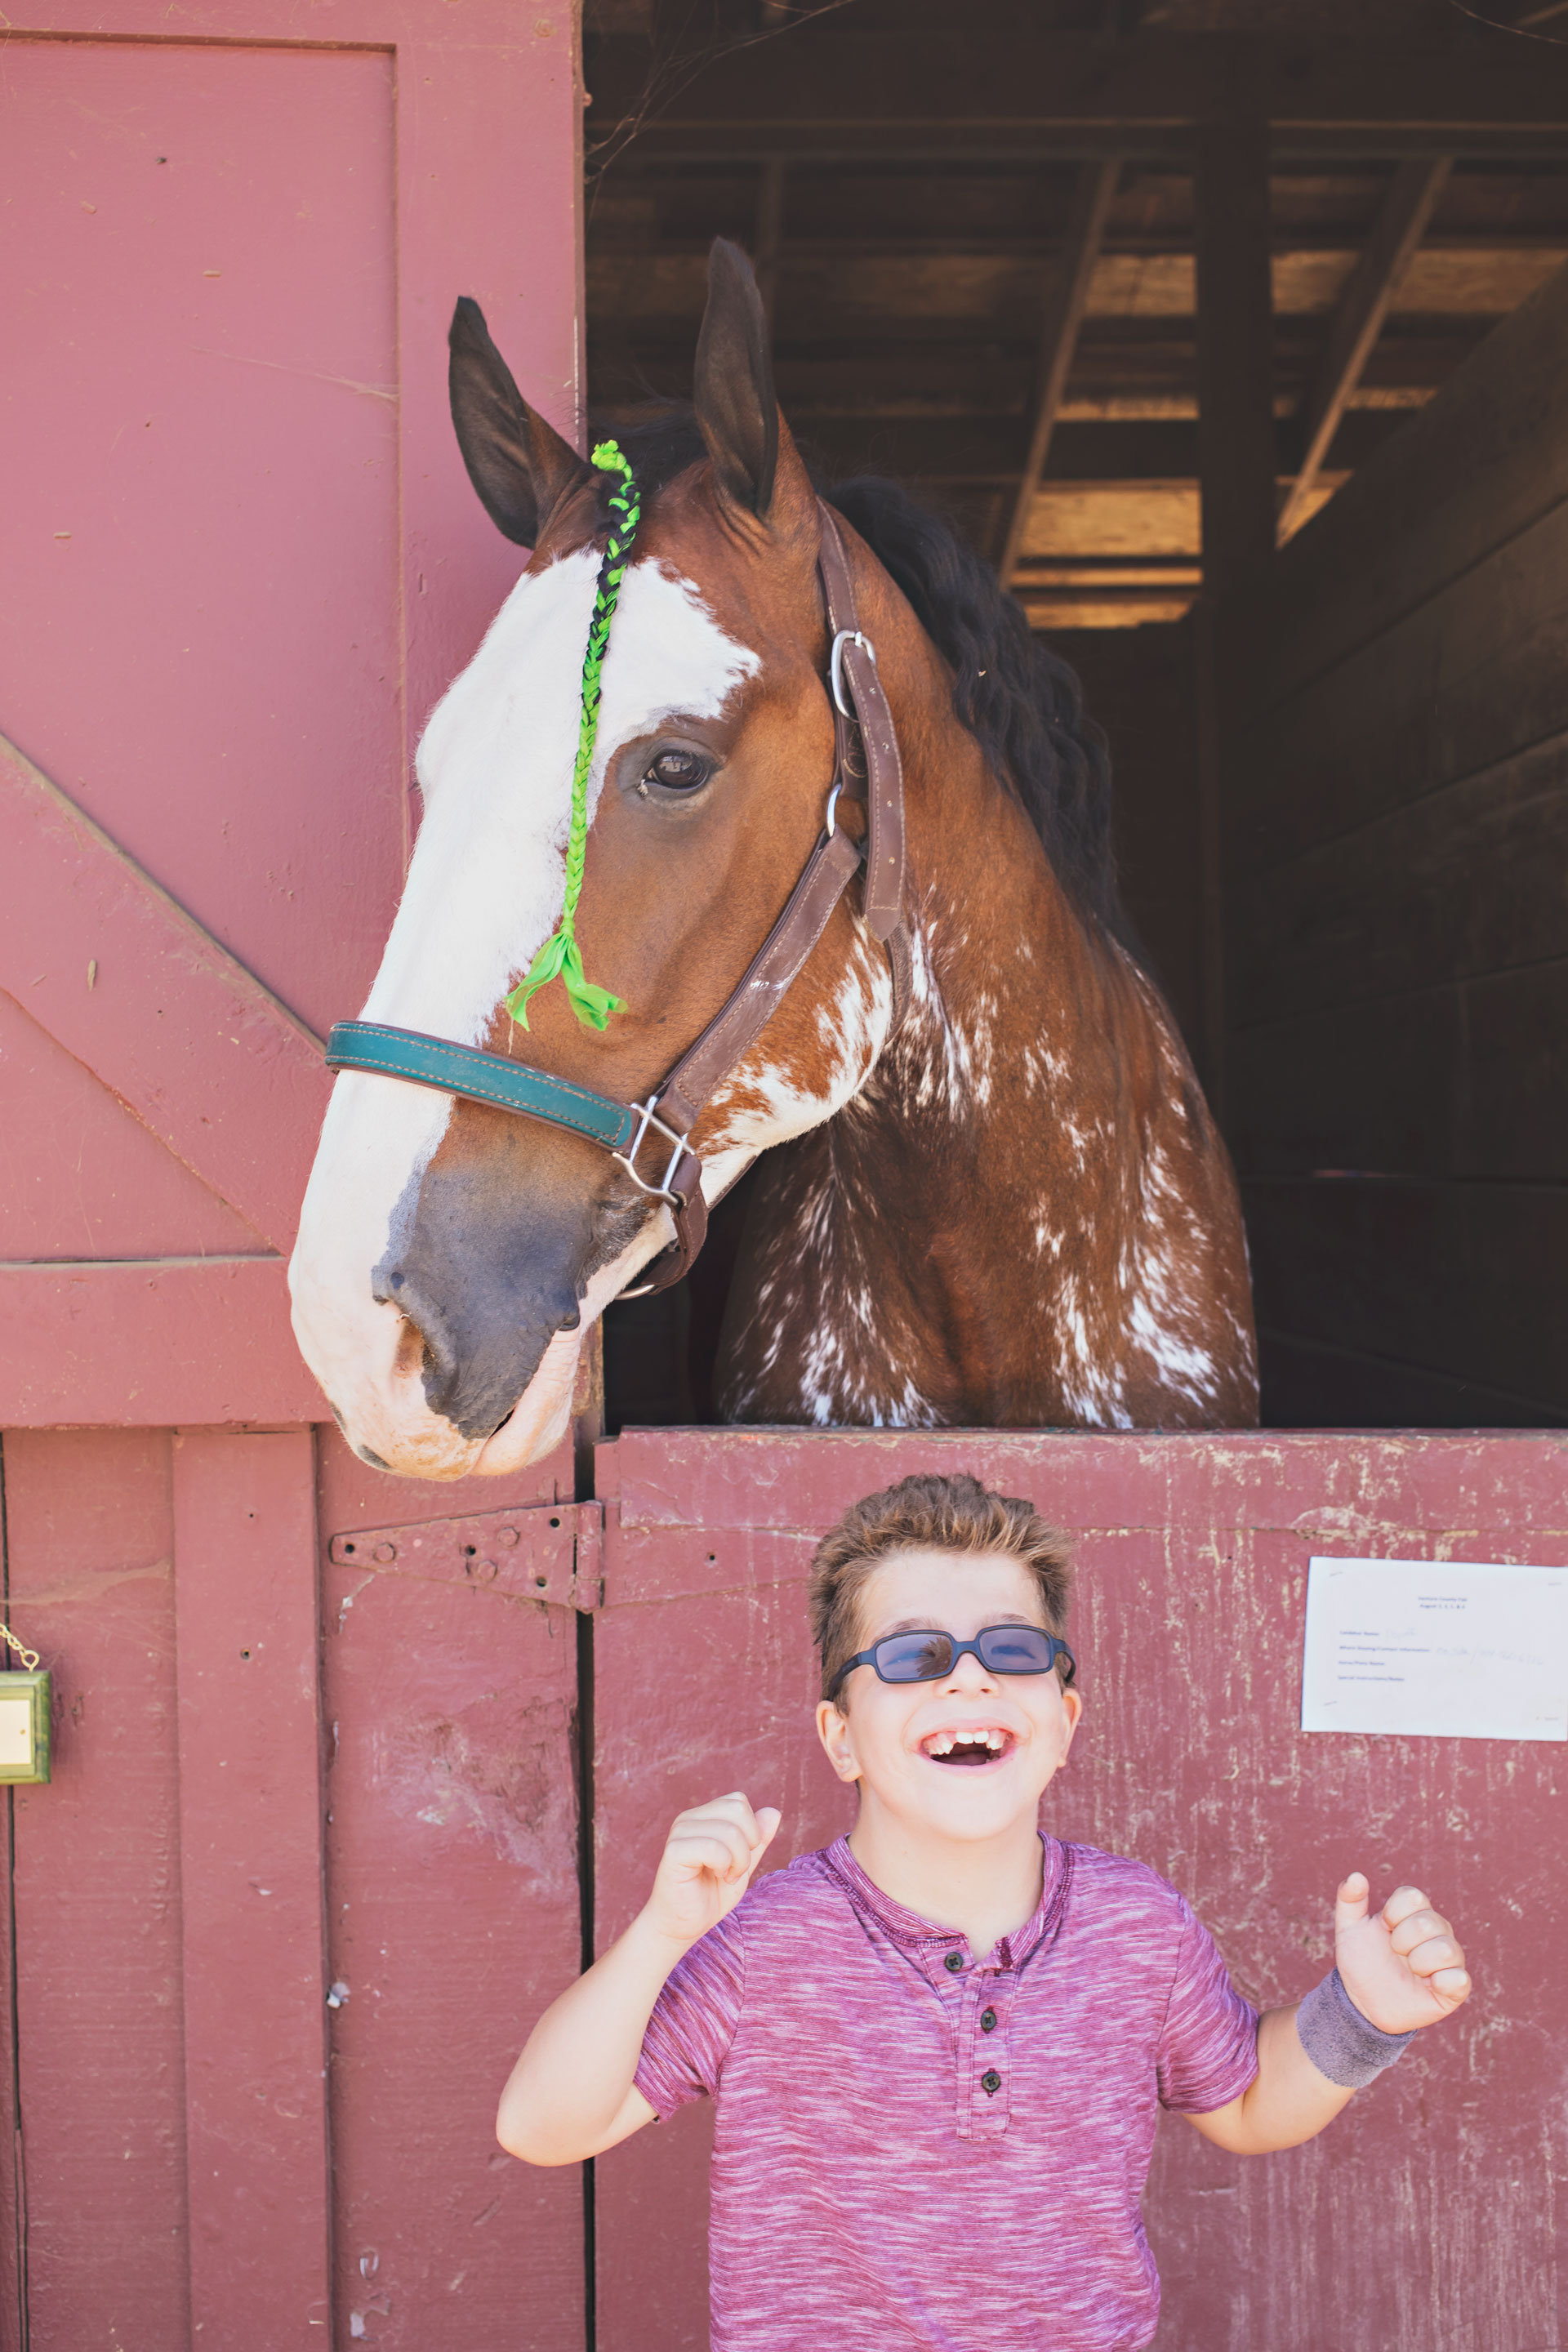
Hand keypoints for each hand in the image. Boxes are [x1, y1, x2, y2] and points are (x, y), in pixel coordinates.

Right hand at [641, 1791, 781, 1951]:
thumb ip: (757, 1840)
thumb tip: (774, 1812)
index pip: (738, 1801)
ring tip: (723, 1876)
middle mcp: (689, 1818)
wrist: (681, 1926)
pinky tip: (714, 1877)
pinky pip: (714, 1847)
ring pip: (730, 1830)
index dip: (750, 1831)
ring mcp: (679, 1832)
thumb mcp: (742, 1865)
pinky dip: (724, 1866)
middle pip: (737, 1809)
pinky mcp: (675, 1851)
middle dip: (747, 1845)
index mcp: (703, 1816)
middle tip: (734, 1870)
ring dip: (737, 1861)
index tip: (738, 1859)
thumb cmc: (710, 1895)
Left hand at [1333, 1873, 1471, 2034]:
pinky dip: (1441, 1982)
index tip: (1384, 1930)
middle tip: (1395, 1954)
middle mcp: (1437, 1930)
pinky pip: (1460, 1979)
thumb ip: (1349, 1899)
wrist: (1364, 2001)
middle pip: (1427, 1923)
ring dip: (1418, 1963)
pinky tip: (1427, 1985)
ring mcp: (1448, 1958)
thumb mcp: (1348, 1929)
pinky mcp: (1455, 1986)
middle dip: (1401, 1942)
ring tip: (1410, 1971)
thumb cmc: (1362, 1961)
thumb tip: (1356, 1875)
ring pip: (1445, 1949)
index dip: (1392, 1916)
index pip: (1413, 1897)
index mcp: (1415, 1912)